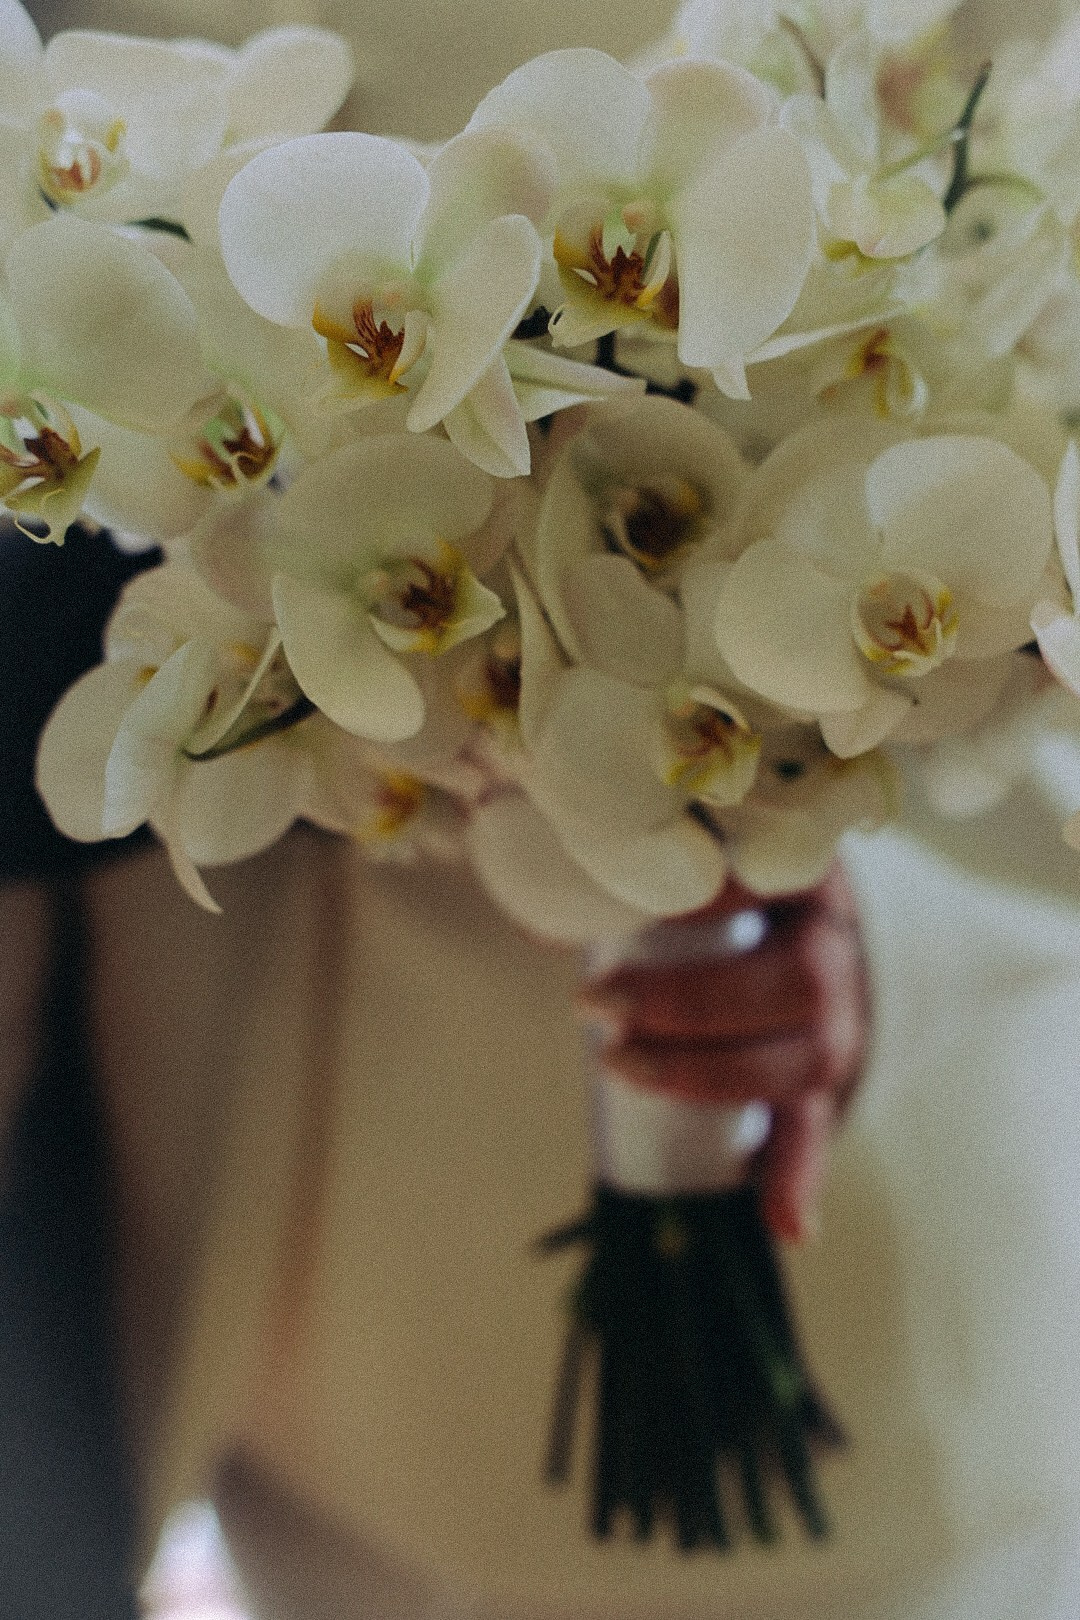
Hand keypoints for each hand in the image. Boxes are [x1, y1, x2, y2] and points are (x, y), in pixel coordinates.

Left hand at [576, 865, 868, 1244]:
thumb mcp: (705, 866)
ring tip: (618, 1066)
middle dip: (694, 999)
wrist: (810, 935)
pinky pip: (816, 1132)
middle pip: (799, 981)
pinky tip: (786, 1225)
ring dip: (711, 1074)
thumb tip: (536, 927)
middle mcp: (836, 952)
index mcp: (807, 882)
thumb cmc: (730, 897)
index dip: (712, 893)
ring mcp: (837, 1024)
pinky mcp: (817, 1086)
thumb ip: (633, 887)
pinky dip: (798, 1178)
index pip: (779, 879)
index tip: (634, 901)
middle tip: (598, 1002)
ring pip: (806, 1059)